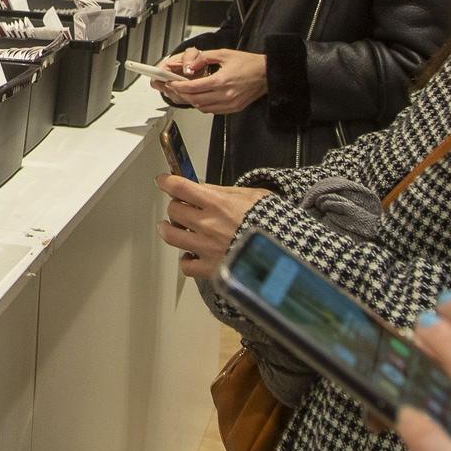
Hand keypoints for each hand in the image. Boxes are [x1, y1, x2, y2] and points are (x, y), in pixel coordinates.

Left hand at [153, 175, 270, 275]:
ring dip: (169, 229)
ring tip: (172, 228)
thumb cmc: (276, 221)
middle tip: (181, 206)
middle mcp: (207, 224)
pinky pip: (186, 265)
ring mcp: (206, 248)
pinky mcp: (211, 270)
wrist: (288, 253)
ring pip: (171, 236)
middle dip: (175, 205)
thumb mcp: (255, 195)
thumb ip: (226, 191)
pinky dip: (185, 259)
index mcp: (217, 203)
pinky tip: (191, 254)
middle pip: (173, 210)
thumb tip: (203, 188)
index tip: (163, 180)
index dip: (166, 182)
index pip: (180, 187)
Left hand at [157, 49, 265, 115]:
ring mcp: (230, 104)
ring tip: (186, 93)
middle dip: (182, 94)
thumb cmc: (249, 63)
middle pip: (195, 100)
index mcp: (222, 81)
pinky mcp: (234, 108)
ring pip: (203, 108)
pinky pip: (213, 111)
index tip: (172, 83)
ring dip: (192, 101)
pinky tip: (200, 98)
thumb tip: (190, 65)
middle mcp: (225, 95)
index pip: (193, 88)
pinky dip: (203, 106)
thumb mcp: (224, 54)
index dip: (179, 86)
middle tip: (175, 88)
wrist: (267, 73)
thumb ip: (204, 59)